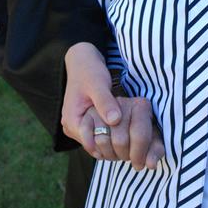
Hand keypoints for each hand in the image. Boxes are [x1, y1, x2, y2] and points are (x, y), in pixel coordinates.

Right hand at [62, 43, 164, 168]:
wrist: (82, 62)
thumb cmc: (89, 71)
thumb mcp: (98, 84)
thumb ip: (105, 102)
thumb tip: (115, 121)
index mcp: (72, 122)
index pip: (93, 143)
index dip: (112, 143)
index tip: (130, 139)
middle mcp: (72, 128)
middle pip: (96, 145)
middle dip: (114, 142)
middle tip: (135, 139)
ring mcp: (79, 127)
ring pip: (99, 141)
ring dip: (114, 138)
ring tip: (132, 133)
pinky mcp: (86, 123)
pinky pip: (99, 134)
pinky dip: (111, 132)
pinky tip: (125, 127)